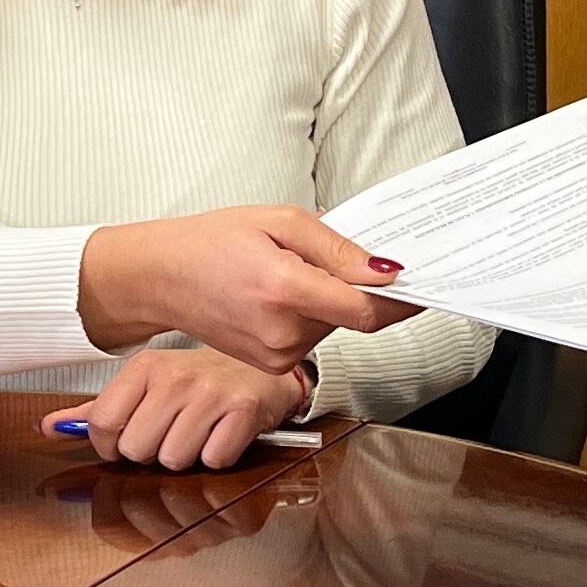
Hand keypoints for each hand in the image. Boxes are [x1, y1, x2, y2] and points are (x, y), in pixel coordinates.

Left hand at [47, 346, 311, 471]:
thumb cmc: (198, 381)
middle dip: (151, 452)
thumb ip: (97, 410)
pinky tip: (221, 436)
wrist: (258, 370)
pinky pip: (213, 460)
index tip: (123, 443)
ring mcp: (211, 394)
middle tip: (169, 434)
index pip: (102, 423)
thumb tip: (50, 427)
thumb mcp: (145, 386)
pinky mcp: (243, 412)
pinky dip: (217, 457)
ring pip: (173, 459)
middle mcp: (176, 377)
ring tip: (197, 434)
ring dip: (185, 456)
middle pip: (136, 449)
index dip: (109, 446)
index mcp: (145, 367)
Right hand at [77, 206, 413, 373]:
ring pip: (333, 328)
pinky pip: (312, 338)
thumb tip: (384, 270)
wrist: (162, 278)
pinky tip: (283, 292)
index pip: (365, 310)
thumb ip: (336, 247)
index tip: (424, 283)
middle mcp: (282, 332)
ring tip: (293, 270)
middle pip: (353, 317)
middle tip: (337, 255)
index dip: (400, 298)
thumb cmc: (213, 242)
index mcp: (284, 289)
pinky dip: (311, 315)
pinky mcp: (272, 366)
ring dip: (332, 301)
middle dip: (358, 287)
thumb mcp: (278, 220)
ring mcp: (276, 355)